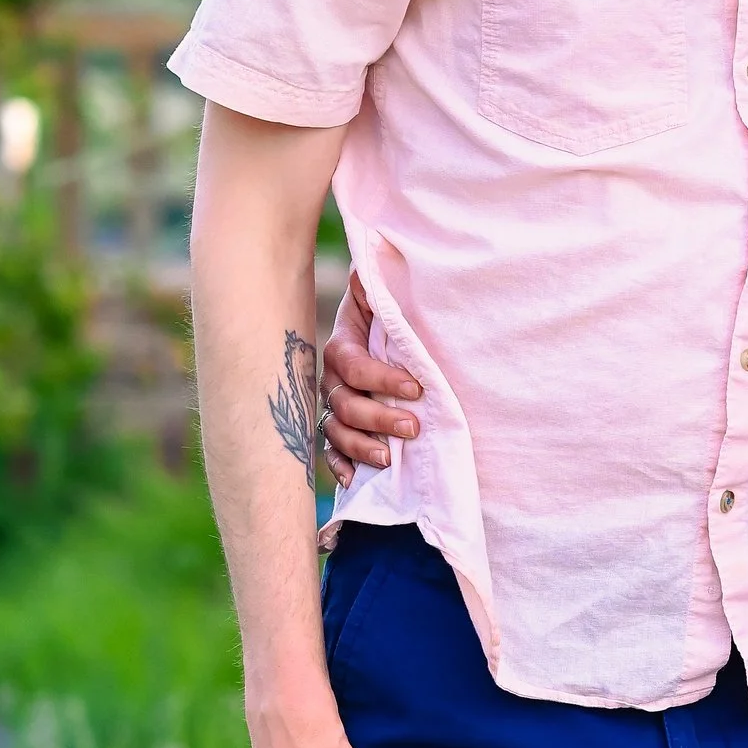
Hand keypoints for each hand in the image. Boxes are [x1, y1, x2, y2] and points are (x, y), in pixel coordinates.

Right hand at [321, 270, 422, 479]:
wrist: (379, 335)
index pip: (355, 367)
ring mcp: (334, 408)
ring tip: (389, 458)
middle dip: (379, 418)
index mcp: (343, 347)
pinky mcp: (339, 431)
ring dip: (362, 447)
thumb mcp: (382, 299)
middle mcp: (333, 380)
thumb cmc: (385, 318)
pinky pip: (331, 453)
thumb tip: (366, 267)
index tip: (416, 387)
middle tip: (413, 427)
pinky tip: (354, 480)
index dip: (382, 378)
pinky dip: (341, 467)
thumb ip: (374, 288)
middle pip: (346, 405)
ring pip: (337, 432)